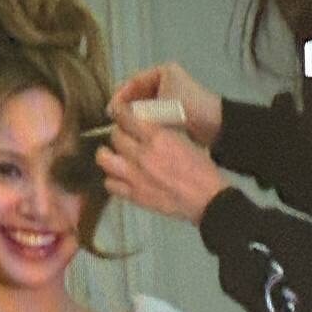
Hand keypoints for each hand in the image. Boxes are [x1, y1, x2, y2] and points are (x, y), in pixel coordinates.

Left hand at [96, 105, 228, 223]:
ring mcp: (135, 176)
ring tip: (111, 155)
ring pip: (105, 160)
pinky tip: (118, 177)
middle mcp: (141, 155)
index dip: (119, 112)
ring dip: (106, 155)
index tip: (118, 112)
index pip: (127, 118)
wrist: (207, 199)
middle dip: (117, 133)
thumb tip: (146, 130)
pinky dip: (111, 179)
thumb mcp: (183, 141)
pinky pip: (110, 184)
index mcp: (157, 138)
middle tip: (122, 136)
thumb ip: (161, 135)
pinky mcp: (134, 195)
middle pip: (115, 137)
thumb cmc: (201, 169)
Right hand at [109, 62, 221, 148]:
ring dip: (135, 116)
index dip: (119, 96)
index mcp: (163, 72)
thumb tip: (113, 114)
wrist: (217, 126)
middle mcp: (166, 80)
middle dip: (126, 107)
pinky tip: (139, 132)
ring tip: (125, 128)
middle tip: (115, 121)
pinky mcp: (175, 110)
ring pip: (144, 105)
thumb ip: (132, 110)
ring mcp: (171, 95)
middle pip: (138, 93)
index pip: (132, 81)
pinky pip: (154, 114)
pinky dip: (146, 121)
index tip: (111, 111)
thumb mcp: (155, 109)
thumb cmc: (186, 111)